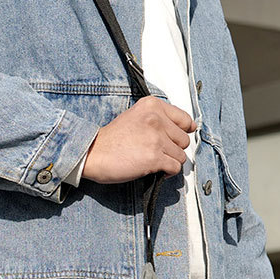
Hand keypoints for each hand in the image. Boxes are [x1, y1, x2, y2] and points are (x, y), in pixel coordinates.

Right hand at [82, 96, 196, 183]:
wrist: (92, 153)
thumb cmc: (111, 139)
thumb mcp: (135, 117)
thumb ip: (157, 119)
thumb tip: (186, 129)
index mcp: (152, 105)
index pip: (185, 120)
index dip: (182, 132)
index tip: (176, 139)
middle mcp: (156, 119)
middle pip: (184, 140)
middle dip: (174, 149)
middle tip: (159, 152)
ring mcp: (156, 138)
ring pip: (181, 155)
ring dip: (170, 162)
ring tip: (156, 162)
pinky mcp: (154, 158)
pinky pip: (175, 168)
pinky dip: (168, 173)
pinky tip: (157, 171)